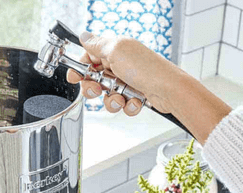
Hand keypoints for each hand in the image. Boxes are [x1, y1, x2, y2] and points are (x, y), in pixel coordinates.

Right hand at [66, 32, 230, 143]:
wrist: (168, 91)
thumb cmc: (146, 69)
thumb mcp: (117, 51)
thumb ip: (97, 45)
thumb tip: (83, 36)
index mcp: (114, 50)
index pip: (89, 57)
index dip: (80, 68)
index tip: (74, 77)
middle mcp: (120, 65)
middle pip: (95, 80)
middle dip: (93, 88)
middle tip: (97, 89)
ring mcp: (128, 81)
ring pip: (107, 96)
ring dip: (112, 100)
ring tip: (122, 98)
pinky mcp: (135, 96)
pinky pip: (122, 105)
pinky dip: (127, 106)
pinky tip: (135, 101)